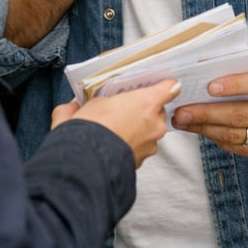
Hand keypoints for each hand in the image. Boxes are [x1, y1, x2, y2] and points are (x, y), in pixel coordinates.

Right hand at [51, 79, 178, 166]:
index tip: (160, 85)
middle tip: (123, 109)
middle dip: (143, 110)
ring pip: (149, 131)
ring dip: (137, 129)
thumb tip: (78, 105)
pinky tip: (114, 143)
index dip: (164, 86)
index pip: (169, 88)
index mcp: (146, 103)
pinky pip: (141, 147)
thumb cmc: (92, 129)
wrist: (87, 162)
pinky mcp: (142, 160)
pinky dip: (131, 144)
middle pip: (157, 111)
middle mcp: (154, 123)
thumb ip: (96, 101)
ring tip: (114, 129)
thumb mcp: (91, 104)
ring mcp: (151, 144)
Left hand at [170, 61, 247, 158]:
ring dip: (204, 129)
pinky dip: (215, 139)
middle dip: (206, 114)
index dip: (235, 85)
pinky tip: (200, 130)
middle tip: (181, 112)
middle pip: (242, 115)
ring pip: (236, 135)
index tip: (209, 87)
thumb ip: (237, 66)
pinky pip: (237, 148)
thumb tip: (199, 68)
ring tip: (182, 122)